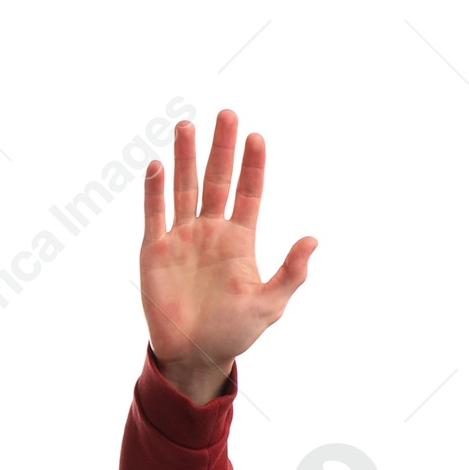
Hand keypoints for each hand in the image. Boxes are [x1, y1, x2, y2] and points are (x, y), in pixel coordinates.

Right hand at [140, 109, 316, 402]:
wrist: (194, 355)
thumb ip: (290, 273)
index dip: (253, 166)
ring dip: (185, 157)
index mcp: (239, 241)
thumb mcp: (269, 305)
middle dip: (221, 148)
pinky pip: (154, 213)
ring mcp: (181, 237)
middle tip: (227, 114)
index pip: (248, 193)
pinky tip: (157, 166)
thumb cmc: (234, 332)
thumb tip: (314, 240)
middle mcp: (210, 231)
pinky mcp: (154, 249)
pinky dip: (155, 190)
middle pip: (217, 180)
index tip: (257, 137)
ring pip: (184, 187)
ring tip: (187, 126)